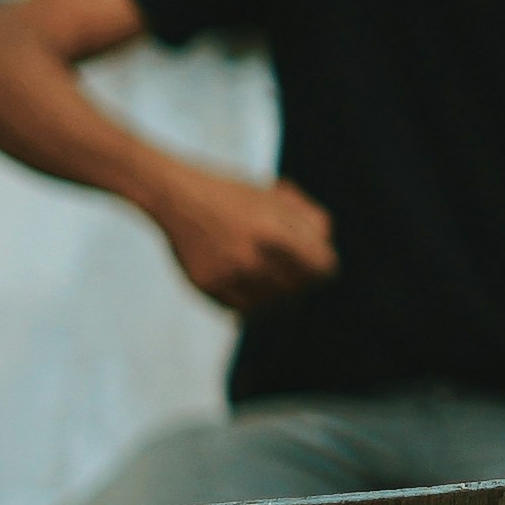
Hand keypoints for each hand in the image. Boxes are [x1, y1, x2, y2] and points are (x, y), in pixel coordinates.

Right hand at [162, 169, 340, 312]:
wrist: (177, 197)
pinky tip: (246, 282)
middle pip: (298, 290)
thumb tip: (327, 258)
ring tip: (267, 274)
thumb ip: (314, 223)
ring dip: (275, 293)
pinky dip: (249, 301)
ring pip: (272, 304)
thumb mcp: (280, 197)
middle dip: (300, 280)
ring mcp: (226, 275)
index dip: (322, 266)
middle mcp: (250, 257)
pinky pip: (242, 309)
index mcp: (275, 232)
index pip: (322, 270)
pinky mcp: (206, 286)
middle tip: (291, 269)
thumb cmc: (236, 195)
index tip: (316, 262)